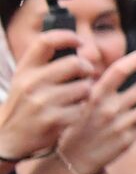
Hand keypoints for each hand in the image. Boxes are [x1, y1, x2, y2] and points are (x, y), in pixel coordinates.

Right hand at [0, 31, 94, 163]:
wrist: (11, 136)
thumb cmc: (26, 102)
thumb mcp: (26, 79)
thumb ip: (46, 63)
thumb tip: (76, 43)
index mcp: (25, 69)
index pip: (46, 42)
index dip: (67, 36)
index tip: (80, 41)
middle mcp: (32, 83)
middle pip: (74, 63)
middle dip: (86, 68)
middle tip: (86, 73)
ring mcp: (43, 102)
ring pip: (84, 87)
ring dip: (87, 91)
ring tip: (78, 96)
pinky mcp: (54, 120)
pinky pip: (83, 107)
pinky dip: (82, 109)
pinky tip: (72, 111)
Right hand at [56, 50, 135, 173]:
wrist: (73, 158)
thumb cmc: (78, 126)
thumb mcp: (83, 103)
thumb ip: (102, 90)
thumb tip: (126, 73)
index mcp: (95, 95)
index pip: (118, 71)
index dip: (135, 60)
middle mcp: (109, 109)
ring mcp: (120, 125)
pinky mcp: (128, 140)